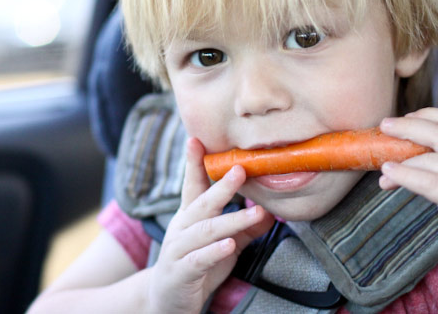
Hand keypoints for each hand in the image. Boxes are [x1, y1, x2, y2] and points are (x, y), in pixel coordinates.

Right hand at [147, 138, 273, 312]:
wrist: (165, 301)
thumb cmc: (196, 267)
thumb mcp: (223, 245)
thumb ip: (244, 229)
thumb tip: (272, 212)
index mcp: (189, 217)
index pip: (192, 185)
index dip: (194, 162)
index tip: (196, 139)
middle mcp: (181, 228)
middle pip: (202, 203)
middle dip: (221, 186)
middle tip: (240, 169)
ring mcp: (179, 250)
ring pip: (205, 231)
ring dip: (231, 220)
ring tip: (253, 212)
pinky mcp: (181, 273)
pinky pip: (198, 260)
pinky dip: (214, 252)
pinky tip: (229, 245)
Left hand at [379, 108, 437, 276]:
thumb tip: (406, 154)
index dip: (427, 115)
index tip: (406, 117)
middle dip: (408, 126)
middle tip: (384, 126)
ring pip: (430, 158)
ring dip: (400, 160)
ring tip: (382, 168)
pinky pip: (429, 182)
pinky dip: (405, 175)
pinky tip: (389, 174)